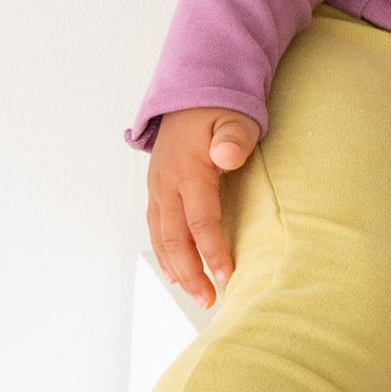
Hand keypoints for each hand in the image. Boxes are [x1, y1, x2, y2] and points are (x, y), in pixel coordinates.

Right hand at [146, 107, 260, 310]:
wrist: (190, 91)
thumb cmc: (219, 106)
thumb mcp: (234, 115)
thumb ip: (234, 136)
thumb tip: (225, 157)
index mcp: (187, 169)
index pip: (200, 220)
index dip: (213, 250)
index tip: (228, 276)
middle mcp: (166, 182)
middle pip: (175, 237)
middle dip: (192, 272)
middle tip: (210, 300)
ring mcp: (158, 186)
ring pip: (161, 236)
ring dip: (176, 268)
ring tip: (195, 294)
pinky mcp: (157, 188)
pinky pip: (156, 226)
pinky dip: (164, 252)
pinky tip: (174, 271)